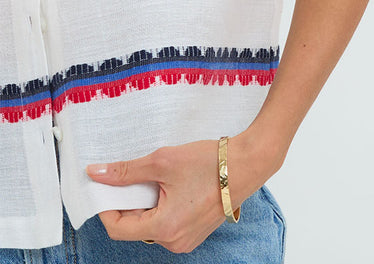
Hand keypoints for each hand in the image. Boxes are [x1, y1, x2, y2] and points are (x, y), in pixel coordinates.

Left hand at [85, 133, 275, 253]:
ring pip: (150, 225)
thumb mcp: (162, 161)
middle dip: (127, 202)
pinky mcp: (194, 232)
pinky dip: (160, 206)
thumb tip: (96, 173)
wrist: (247, 163)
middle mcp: (174, 242)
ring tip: (155, 177)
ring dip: (144, 204)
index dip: (106, 206)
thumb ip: (126, 171)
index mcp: (165, 228)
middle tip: (131, 175)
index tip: (105, 185)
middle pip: (134, 227)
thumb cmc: (209, 162)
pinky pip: (166, 224)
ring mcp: (186, 240)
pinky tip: (168, 185)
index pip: (118, 228)